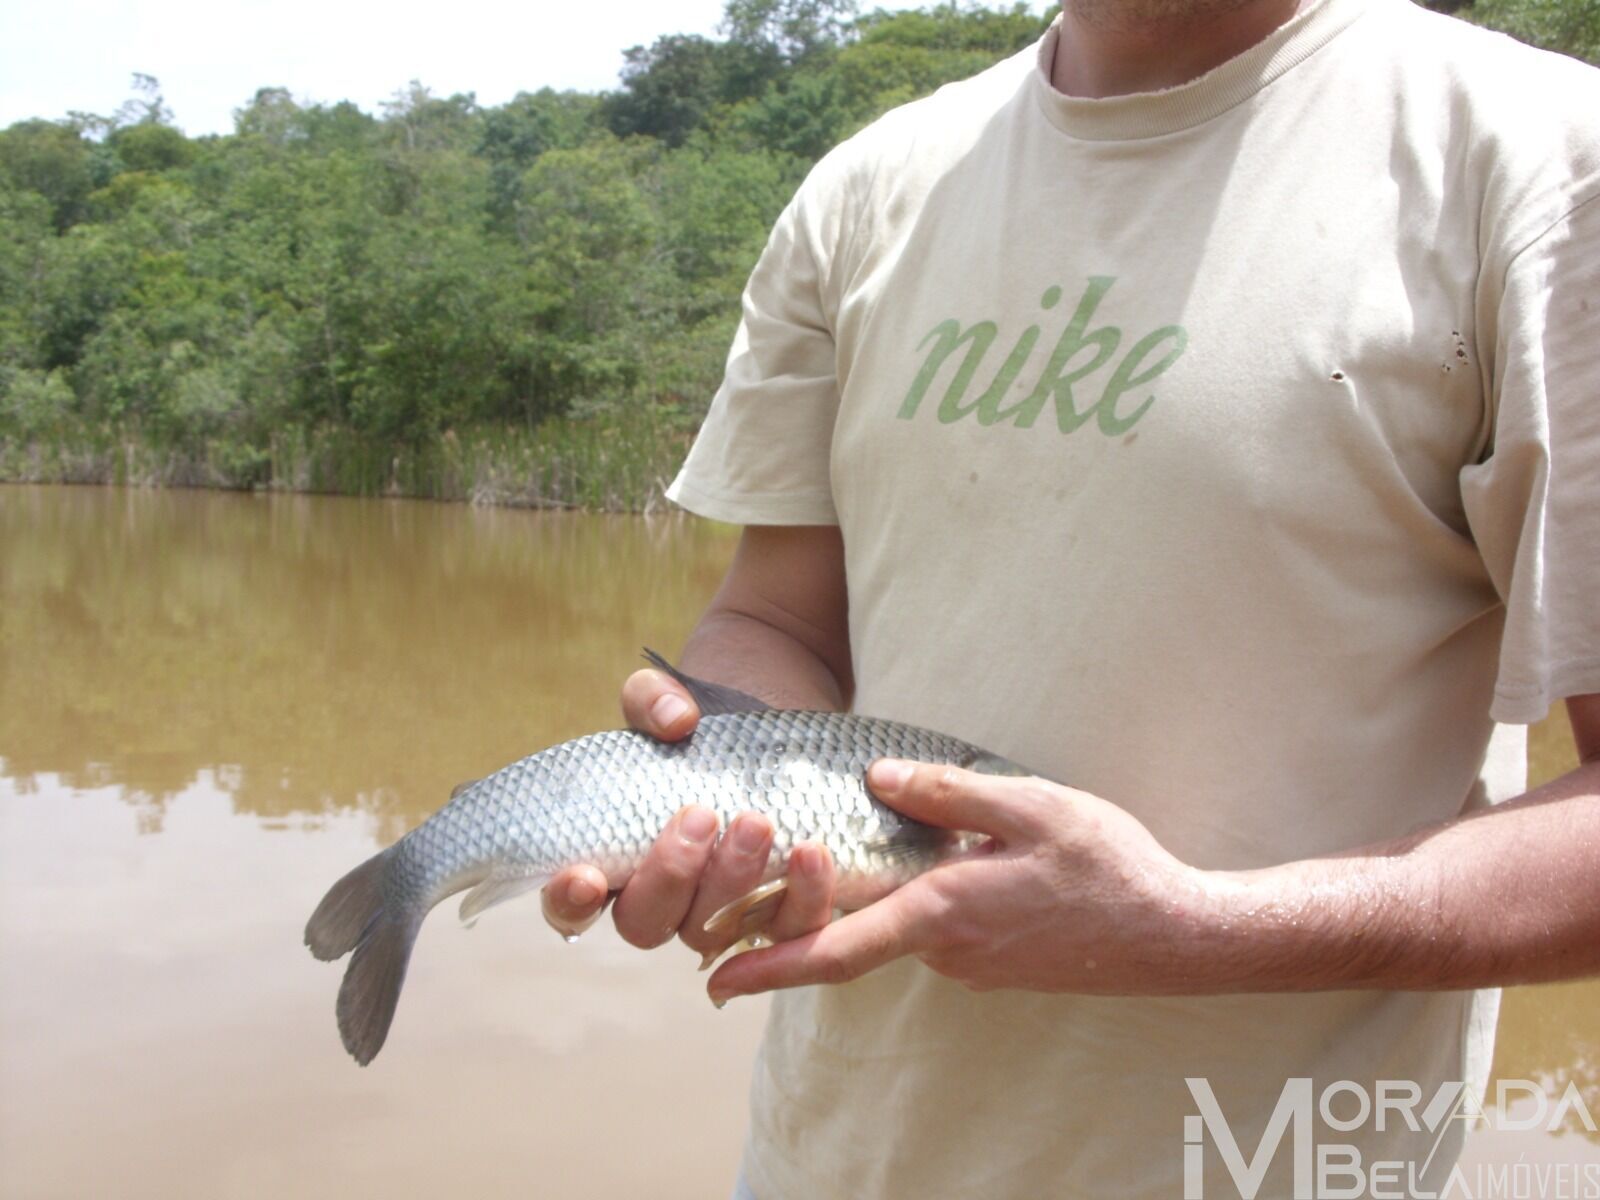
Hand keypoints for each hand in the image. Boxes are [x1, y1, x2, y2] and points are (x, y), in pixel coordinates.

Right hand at [540, 666, 838, 961]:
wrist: (778, 731)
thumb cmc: (704, 728)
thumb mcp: (670, 702)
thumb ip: (653, 700)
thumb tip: (675, 718)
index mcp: (613, 859)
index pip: (573, 905)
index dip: (570, 902)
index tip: (586, 875)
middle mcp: (663, 901)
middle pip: (646, 923)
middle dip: (671, 874)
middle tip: (700, 814)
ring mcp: (720, 915)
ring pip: (714, 932)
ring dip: (734, 883)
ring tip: (756, 820)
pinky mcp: (782, 912)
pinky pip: (791, 931)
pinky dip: (803, 899)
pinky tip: (811, 853)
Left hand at [704, 759, 1221, 1005]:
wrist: (1175, 935)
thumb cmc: (1108, 867)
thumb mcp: (1031, 805)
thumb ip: (947, 792)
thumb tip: (871, 779)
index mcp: (944, 912)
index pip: (838, 951)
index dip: (771, 967)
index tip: (717, 982)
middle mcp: (946, 950)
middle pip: (856, 936)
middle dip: (801, 921)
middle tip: (749, 899)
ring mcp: (970, 965)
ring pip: (898, 927)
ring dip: (870, 901)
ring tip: (848, 851)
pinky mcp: (992, 964)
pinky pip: (933, 930)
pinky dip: (913, 904)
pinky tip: (935, 865)